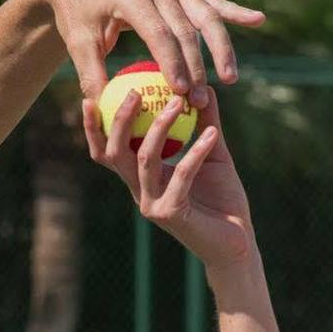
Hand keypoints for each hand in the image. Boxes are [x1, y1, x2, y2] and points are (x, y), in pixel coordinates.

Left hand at [35, 0, 263, 104]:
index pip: (158, 32)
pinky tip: (258, 19)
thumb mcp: (78, 43)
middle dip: (196, 65)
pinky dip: (235, 12)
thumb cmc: (78, 15)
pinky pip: (211, 3)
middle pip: (186, 28)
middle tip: (198, 99)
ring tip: (228, 80)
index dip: (172, 62)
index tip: (180, 92)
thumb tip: (105, 110)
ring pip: (206, 16)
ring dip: (220, 48)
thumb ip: (91, 74)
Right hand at [82, 85, 255, 272]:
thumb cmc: (223, 200)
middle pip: (115, 153)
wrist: (237, 242)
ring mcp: (152, 205)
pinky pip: (182, 175)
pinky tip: (212, 134)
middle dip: (120, 120)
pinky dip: (196, 151)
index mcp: (142, 178)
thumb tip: (205, 88)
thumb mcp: (214, 154)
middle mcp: (140, 191)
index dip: (94, 127)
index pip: (108, 151)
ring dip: (160, 127)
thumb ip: (206, 123)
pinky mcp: (171, 214)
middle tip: (135, 91)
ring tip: (178, 102)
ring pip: (145, 159)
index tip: (95, 95)